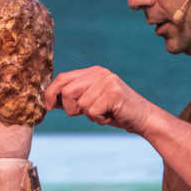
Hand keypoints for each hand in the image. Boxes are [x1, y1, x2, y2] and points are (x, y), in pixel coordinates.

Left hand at [44, 66, 159, 136]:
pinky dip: (99, 119)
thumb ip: (72, 99)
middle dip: (71, 108)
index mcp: (92, 72)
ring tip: (102, 113)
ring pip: (80, 104)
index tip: (48, 107)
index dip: (50, 93)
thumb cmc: (114, 112)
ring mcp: (107, 81)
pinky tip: (110, 116)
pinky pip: (92, 111)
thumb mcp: (89, 102)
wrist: (142, 118)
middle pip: (67, 91)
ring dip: (88, 115)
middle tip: (85, 113)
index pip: (62, 78)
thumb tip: (48, 100)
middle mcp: (99, 73)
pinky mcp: (114, 92)